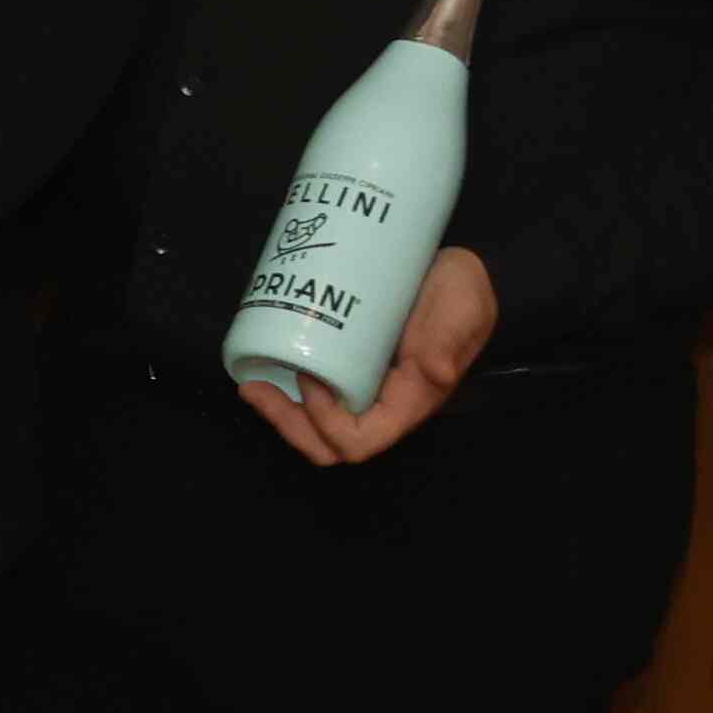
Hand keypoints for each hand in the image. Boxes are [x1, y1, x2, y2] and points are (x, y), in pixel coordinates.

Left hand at [240, 244, 493, 466]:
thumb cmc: (460, 293)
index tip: (310, 379)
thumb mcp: (463, 309)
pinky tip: (261, 366)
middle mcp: (380, 403)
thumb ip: (450, 338)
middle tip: (254, 388)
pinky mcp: (345, 366)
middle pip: (328, 442)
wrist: (450, 270)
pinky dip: (283, 391)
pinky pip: (310, 395)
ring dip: (278, 413)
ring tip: (249, 383)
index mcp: (408, 402)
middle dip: (288, 425)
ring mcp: (360, 387)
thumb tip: (435, 372)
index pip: (361, 440)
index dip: (328, 423)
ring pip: (313, 425)